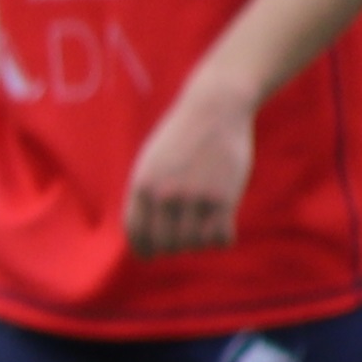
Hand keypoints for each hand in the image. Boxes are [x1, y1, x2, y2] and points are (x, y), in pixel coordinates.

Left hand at [123, 83, 253, 257]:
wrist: (215, 108)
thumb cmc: (181, 137)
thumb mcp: (150, 163)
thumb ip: (144, 197)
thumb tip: (143, 236)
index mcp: (142, 187)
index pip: (138, 236)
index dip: (146, 249)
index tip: (154, 252)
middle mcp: (165, 196)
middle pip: (166, 245)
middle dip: (175, 245)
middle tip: (187, 233)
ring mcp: (194, 197)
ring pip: (194, 244)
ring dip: (200, 241)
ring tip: (205, 226)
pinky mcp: (223, 197)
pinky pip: (220, 238)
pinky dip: (222, 239)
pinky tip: (224, 227)